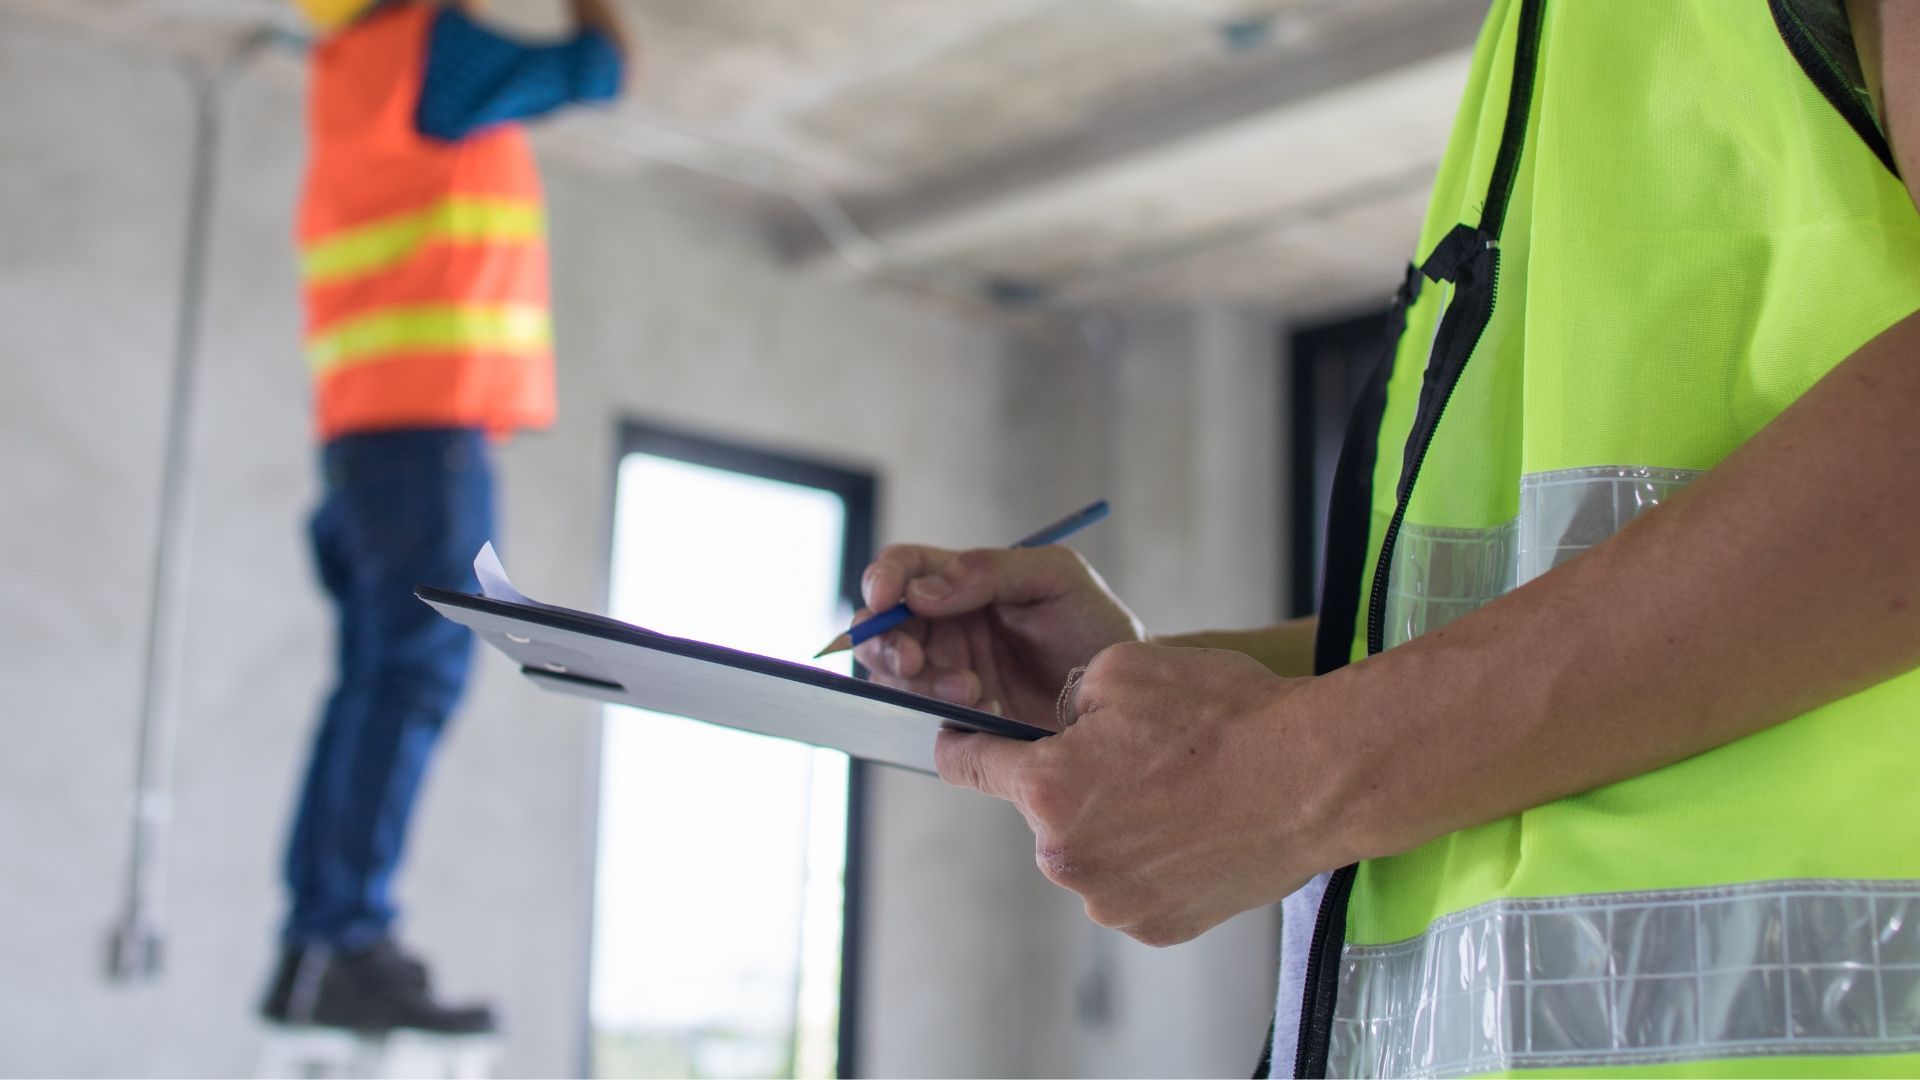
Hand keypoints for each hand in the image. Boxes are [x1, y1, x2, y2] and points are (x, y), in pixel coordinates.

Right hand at [854, 544, 1142, 729]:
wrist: (1126, 692)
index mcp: (962, 581)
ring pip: (895, 676)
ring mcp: (947, 672)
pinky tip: (986, 711)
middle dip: (889, 644)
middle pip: (882, 627)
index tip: (885, 599)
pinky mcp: (959, 718)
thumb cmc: (1094, 623)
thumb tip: (921, 590)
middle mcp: (945, 625)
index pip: (903, 568)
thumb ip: (991, 571)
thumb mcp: (1055, 577)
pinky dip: (943, 714)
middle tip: (919, 662)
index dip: (883, 579)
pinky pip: (924, 716)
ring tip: (973, 690)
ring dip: (921, 683)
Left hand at [935, 642, 1343, 945]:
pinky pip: (1132, 885)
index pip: (968, 765)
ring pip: (1090, 851)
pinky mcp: (1157, 927)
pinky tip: (1196, 828)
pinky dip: (1153, 860)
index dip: (961, 744)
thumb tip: (1060, 724)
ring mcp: (1112, 901)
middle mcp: (1065, 857)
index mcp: (1046, 788)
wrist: (1315, 777)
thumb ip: (1066, 696)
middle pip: (1043, 811)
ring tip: (1180, 791)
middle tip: (1139, 754)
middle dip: (1074, 782)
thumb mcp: (1123, 667)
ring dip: (1115, 824)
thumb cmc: (1224, 717)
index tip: (959, 741)